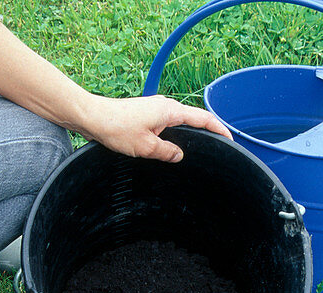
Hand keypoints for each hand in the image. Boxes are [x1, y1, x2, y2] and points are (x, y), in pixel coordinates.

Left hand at [78, 94, 232, 161]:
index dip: (219, 129)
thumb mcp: (146, 147)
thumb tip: (179, 155)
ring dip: (188, 135)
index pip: (203, 119)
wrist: (92, 117)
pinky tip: (170, 148)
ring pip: (178, 124)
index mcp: (170, 111)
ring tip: (197, 150)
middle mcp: (164, 107)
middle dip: (207, 132)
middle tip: (217, 147)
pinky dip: (173, 135)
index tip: (230, 139)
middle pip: (193, 119)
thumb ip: (167, 152)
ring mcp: (154, 110)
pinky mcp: (145, 115)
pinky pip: (166, 126)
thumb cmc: (116, 128)